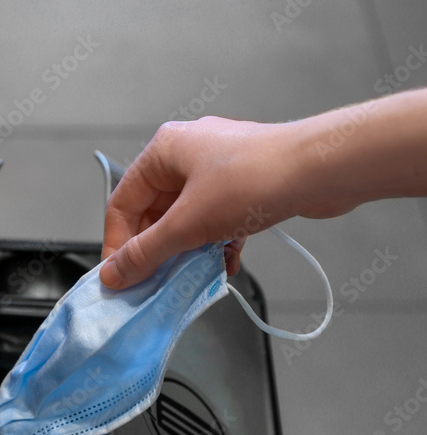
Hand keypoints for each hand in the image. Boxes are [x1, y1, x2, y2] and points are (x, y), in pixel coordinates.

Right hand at [99, 116, 299, 288]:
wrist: (321, 169)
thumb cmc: (254, 180)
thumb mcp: (189, 224)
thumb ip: (146, 253)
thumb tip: (113, 274)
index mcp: (164, 151)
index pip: (123, 202)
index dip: (118, 243)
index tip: (120, 278)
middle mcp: (188, 154)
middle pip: (155, 213)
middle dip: (158, 251)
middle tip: (155, 283)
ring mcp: (219, 168)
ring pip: (188, 219)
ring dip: (188, 251)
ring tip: (193, 275)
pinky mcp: (246, 184)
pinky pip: (218, 219)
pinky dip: (217, 243)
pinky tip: (225, 264)